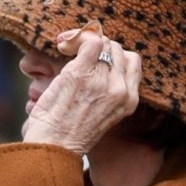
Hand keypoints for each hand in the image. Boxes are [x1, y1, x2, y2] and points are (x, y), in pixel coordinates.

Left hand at [22, 28, 139, 154]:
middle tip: (76, 51)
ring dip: (82, 40)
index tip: (95, 57)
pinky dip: (74, 38)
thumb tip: (101, 62)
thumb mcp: (101, 116)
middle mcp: (120, 89)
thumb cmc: (70, 135)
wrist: (54, 147)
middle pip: (116, 48)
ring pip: (102, 42)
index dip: (113, 54)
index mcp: (129, 101)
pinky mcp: (83, 71)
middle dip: (97, 45)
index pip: (131, 61)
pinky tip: (61, 46)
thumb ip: (107, 93)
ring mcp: (103, 80)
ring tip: (65, 48)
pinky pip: (89, 40)